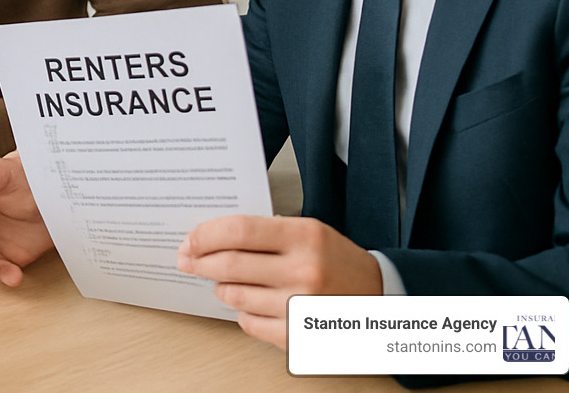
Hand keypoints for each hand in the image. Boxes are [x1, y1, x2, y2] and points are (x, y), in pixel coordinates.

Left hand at [176, 215, 383, 347]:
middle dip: (198, 262)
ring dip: (222, 288)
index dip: (205, 235)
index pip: (238, 231)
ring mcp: (300, 307)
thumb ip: (265, 232)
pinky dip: (243, 312)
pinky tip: (253, 304)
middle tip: (187, 260)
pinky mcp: (298, 337)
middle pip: (229, 264)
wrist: (380, 299)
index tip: (190, 240)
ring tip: (228, 282)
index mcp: (305, 237)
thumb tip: (210, 237)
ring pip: (234, 296)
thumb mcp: (308, 232)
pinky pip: (248, 323)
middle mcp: (303, 271)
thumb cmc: (337, 261)